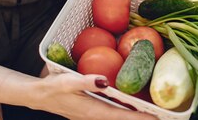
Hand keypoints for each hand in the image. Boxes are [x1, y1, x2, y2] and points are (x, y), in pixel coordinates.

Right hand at [36, 73, 156, 119]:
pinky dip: (121, 113)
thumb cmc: (53, 87)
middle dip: (140, 118)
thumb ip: (86, 81)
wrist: (38, 96)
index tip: (156, 117)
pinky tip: (126, 106)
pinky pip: (109, 115)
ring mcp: (91, 116)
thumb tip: (105, 81)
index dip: (139, 118)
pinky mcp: (88, 113)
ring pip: (115, 118)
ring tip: (149, 112)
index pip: (121, 116)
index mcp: (92, 110)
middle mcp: (94, 116)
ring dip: (131, 116)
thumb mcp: (68, 81)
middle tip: (159, 115)